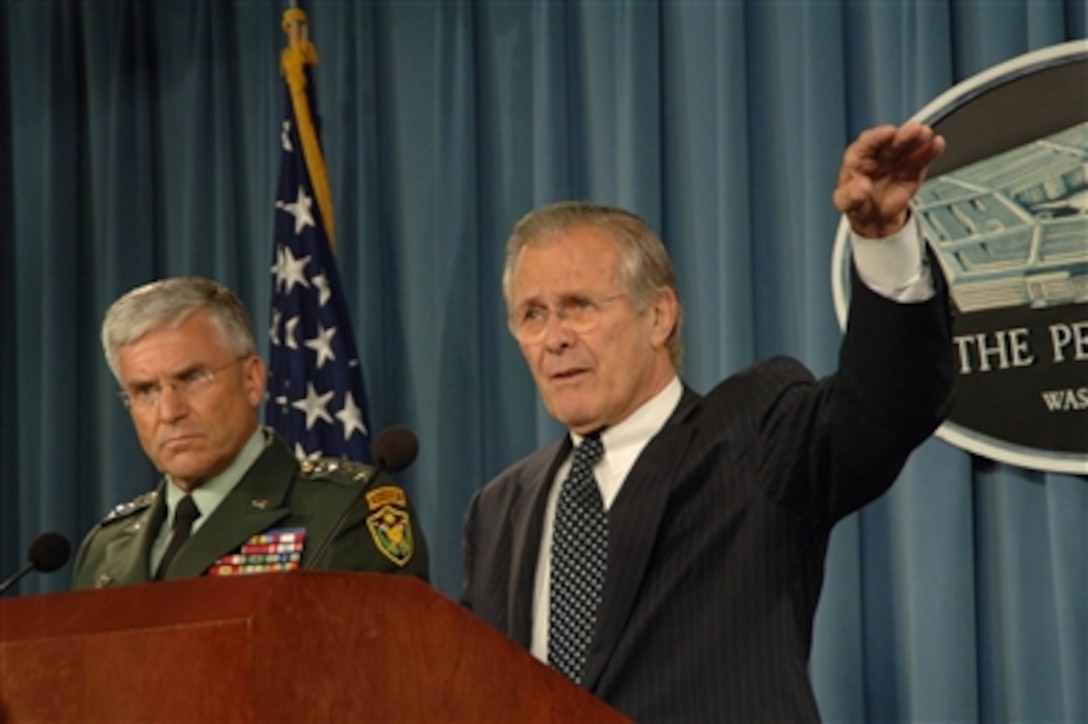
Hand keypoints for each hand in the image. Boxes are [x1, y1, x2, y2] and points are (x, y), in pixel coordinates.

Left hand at [832, 123, 945, 237]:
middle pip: (891, 142)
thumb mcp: (845, 203)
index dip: (878, 136)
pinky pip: (921, 159)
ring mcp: (897, 161)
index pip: (867, 143)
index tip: (889, 133)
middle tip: (913, 130)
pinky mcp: (912, 169)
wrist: (874, 218)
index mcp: (858, 158)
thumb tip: (862, 187)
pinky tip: (937, 144)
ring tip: (925, 134)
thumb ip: (851, 196)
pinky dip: (930, 151)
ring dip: (917, 139)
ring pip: (907, 146)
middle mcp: (878, 155)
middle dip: (902, 135)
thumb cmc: (857, 204)